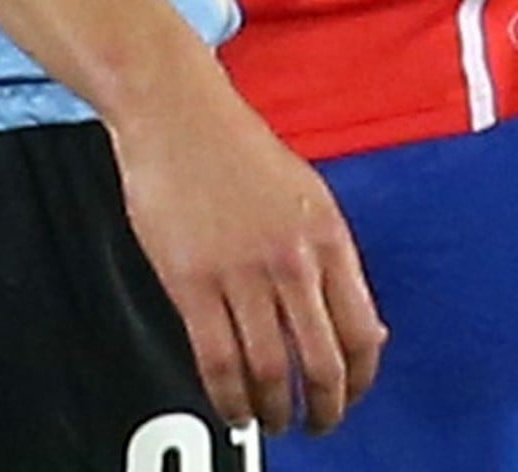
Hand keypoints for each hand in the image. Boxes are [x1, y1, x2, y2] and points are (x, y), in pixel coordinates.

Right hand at [110, 86, 386, 435]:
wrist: (176, 115)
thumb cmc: (235, 149)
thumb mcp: (307, 194)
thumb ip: (330, 256)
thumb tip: (354, 321)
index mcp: (328, 238)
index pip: (362, 332)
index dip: (360, 379)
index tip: (350, 395)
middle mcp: (291, 261)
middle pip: (321, 363)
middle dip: (325, 409)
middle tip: (317, 424)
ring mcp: (240, 273)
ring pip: (268, 370)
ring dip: (272, 410)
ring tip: (269, 420)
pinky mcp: (190, 280)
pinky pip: (216, 358)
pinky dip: (226, 395)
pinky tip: (230, 404)